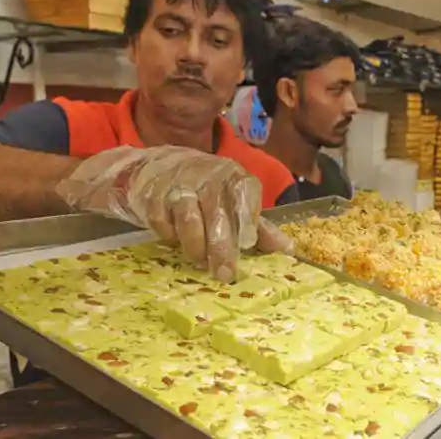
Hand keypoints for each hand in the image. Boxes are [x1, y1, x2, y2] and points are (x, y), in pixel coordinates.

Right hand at [55, 146, 291, 281]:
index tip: (249, 243)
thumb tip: (287, 250)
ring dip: (195, 245)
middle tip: (225, 274)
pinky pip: (162, 222)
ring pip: (188, 217)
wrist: (158, 167)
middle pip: (217, 211)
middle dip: (221, 245)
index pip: (245, 192)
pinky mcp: (153, 196)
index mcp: (234, 177)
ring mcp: (178, 185)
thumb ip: (259, 226)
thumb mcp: (235, 202)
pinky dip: (169, 236)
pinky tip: (174, 240)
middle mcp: (208, 177)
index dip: (247, 216)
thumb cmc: (207, 191)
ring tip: (199, 261)